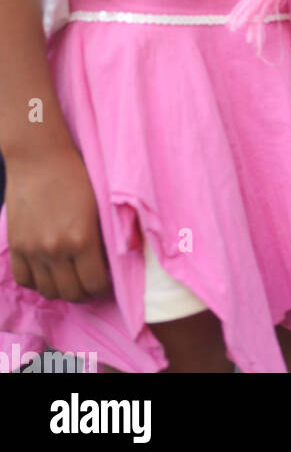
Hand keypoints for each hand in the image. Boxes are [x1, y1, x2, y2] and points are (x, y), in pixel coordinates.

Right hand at [6, 143, 111, 301]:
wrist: (39, 158)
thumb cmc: (75, 175)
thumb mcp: (99, 204)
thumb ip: (104, 235)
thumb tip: (112, 261)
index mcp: (82, 238)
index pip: (94, 283)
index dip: (103, 288)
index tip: (106, 283)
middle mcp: (56, 249)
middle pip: (71, 293)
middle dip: (85, 293)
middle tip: (90, 284)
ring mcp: (33, 250)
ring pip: (48, 291)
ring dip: (62, 290)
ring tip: (70, 280)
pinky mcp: (17, 246)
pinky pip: (25, 279)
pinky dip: (37, 282)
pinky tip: (48, 273)